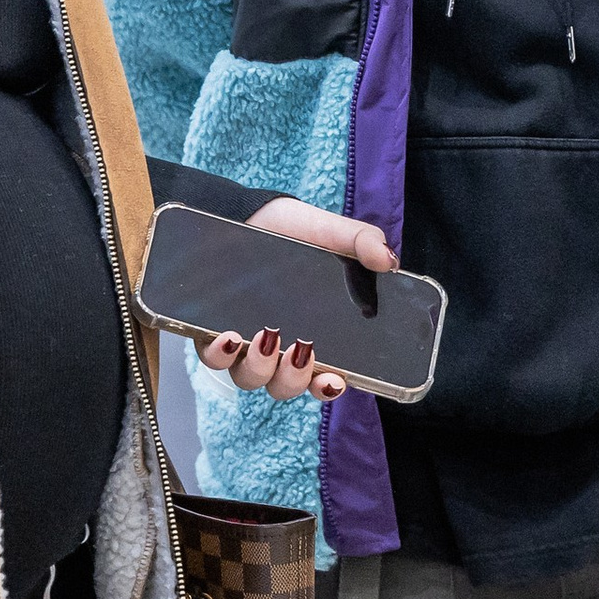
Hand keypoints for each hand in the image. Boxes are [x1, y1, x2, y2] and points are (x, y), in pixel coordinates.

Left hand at [194, 197, 394, 401]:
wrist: (245, 211)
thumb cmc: (293, 229)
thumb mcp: (332, 232)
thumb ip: (362, 241)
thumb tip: (389, 261)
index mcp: (314, 333)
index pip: (324, 375)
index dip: (329, 387)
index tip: (333, 381)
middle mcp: (278, 348)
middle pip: (286, 385)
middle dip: (293, 378)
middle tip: (299, 349)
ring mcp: (243, 343)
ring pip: (250, 378)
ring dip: (259, 366)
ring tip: (265, 335)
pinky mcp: (209, 333)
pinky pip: (212, 358)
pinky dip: (220, 354)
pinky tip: (228, 337)